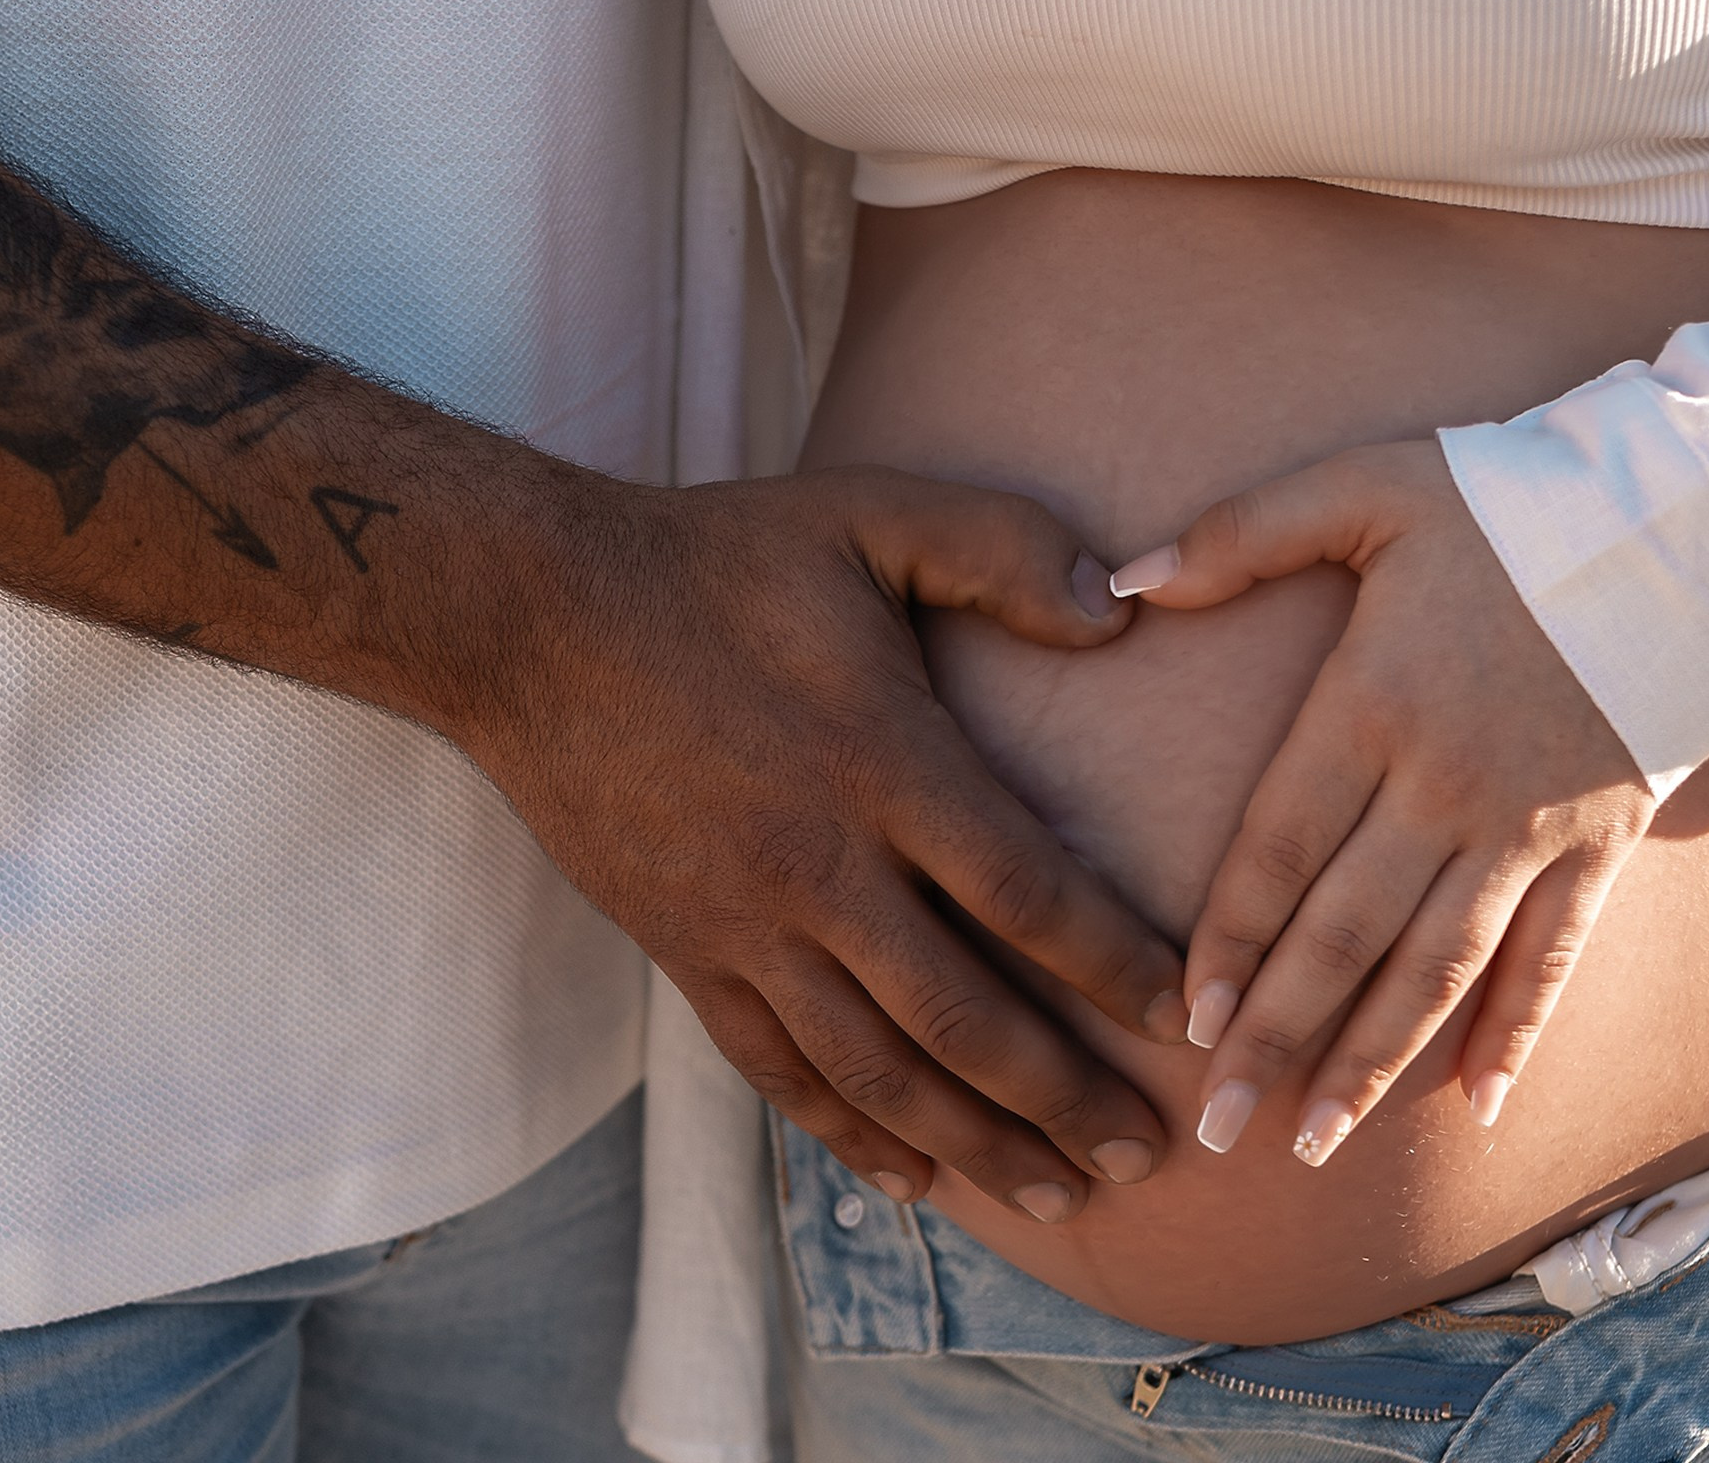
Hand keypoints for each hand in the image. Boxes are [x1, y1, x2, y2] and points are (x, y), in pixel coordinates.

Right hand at [447, 463, 1189, 1220]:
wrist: (528, 619)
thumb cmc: (713, 560)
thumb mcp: (868, 513)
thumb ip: (1002, 547)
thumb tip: (1119, 610)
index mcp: (881, 760)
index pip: (1025, 892)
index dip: (1114, 964)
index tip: (1180, 1014)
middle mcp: (818, 865)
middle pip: (964, 1017)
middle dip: (1065, 1095)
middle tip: (1148, 1152)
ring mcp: (745, 923)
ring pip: (877, 1070)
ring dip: (976, 1142)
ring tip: (1058, 1195)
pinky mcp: (687, 953)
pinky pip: (779, 1071)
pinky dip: (851, 1135)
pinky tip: (912, 1178)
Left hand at [1110, 440, 1653, 1163]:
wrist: (1700, 516)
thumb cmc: (1517, 497)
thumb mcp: (1367, 486)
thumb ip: (1240, 534)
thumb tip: (1123, 582)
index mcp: (1371, 702)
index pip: (1277, 850)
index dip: (1228, 942)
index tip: (1185, 1020)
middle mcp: (1443, 784)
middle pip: (1343, 935)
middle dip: (1276, 1037)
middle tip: (1219, 1128)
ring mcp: (1529, 824)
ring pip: (1437, 970)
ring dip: (1373, 1063)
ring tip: (1316, 1144)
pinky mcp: (1603, 841)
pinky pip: (1553, 959)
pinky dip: (1516, 1034)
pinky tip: (1476, 1108)